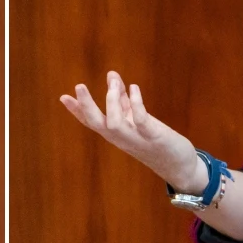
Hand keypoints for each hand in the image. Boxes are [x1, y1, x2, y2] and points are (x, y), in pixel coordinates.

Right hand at [60, 70, 204, 192]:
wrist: (179, 165)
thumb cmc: (155, 140)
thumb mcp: (136, 119)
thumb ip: (124, 99)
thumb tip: (112, 76)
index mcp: (115, 134)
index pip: (91, 122)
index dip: (77, 110)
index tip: (63, 97)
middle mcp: (121, 138)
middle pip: (97, 123)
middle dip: (86, 106)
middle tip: (79, 85)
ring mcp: (136, 139)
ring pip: (114, 124)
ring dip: (112, 101)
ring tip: (113, 83)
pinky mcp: (154, 138)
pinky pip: (140, 122)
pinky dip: (136, 104)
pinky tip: (134, 88)